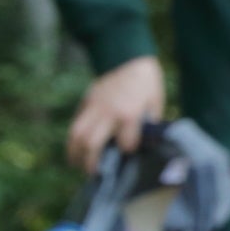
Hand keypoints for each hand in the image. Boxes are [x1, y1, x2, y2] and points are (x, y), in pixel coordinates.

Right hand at [67, 55, 164, 173]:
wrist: (128, 57)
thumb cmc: (147, 82)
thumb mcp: (155, 103)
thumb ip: (147, 124)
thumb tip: (143, 142)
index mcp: (129, 114)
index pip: (125, 144)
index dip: (128, 151)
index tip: (128, 155)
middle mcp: (108, 113)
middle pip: (91, 144)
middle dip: (90, 162)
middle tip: (93, 172)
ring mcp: (94, 108)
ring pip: (76, 135)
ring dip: (74, 152)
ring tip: (76, 163)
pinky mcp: (86, 103)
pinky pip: (76, 124)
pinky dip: (74, 138)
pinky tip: (77, 146)